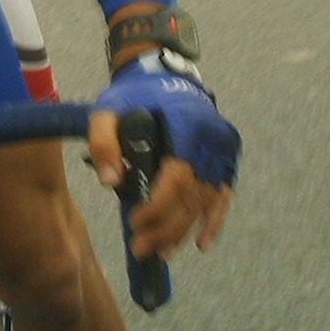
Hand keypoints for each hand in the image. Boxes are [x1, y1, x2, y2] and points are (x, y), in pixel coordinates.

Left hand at [89, 55, 238, 260]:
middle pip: (192, 195)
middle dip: (166, 227)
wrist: (164, 78)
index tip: (134, 222)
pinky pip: (222, 196)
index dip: (157, 206)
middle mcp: (212, 140)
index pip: (177, 177)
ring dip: (183, 230)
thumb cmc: (133, 96)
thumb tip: (110, 183)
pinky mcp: (226, 160)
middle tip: (141, 248)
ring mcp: (223, 152)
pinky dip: (213, 221)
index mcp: (188, 125)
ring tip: (160, 252)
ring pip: (206, 201)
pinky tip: (201, 243)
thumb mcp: (108, 110)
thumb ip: (104, 141)